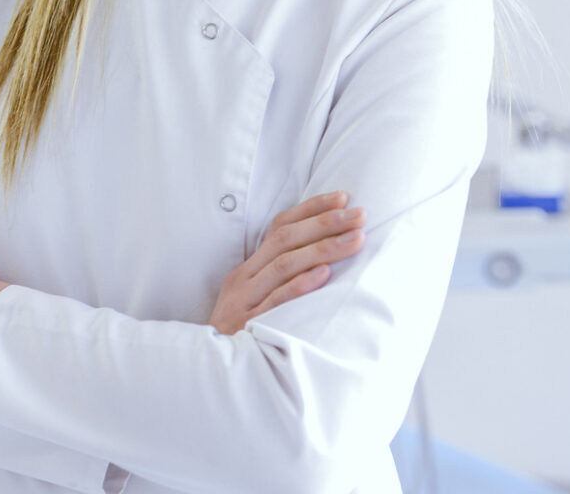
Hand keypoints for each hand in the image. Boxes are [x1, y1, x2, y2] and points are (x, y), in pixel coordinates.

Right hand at [208, 192, 364, 335]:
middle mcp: (245, 280)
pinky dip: (300, 285)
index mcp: (247, 270)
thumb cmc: (241, 336)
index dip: (311, 209)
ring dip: (323, 248)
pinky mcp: (249, 325)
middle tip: (359, 214)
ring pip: (284, 265)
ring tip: (355, 239)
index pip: (279, 227)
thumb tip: (325, 260)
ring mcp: (245, 302)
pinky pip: (277, 301)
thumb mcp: (253, 301)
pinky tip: (325, 274)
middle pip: (285, 240)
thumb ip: (280, 281)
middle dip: (325, 223)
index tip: (343, 197)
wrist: (210, 372)